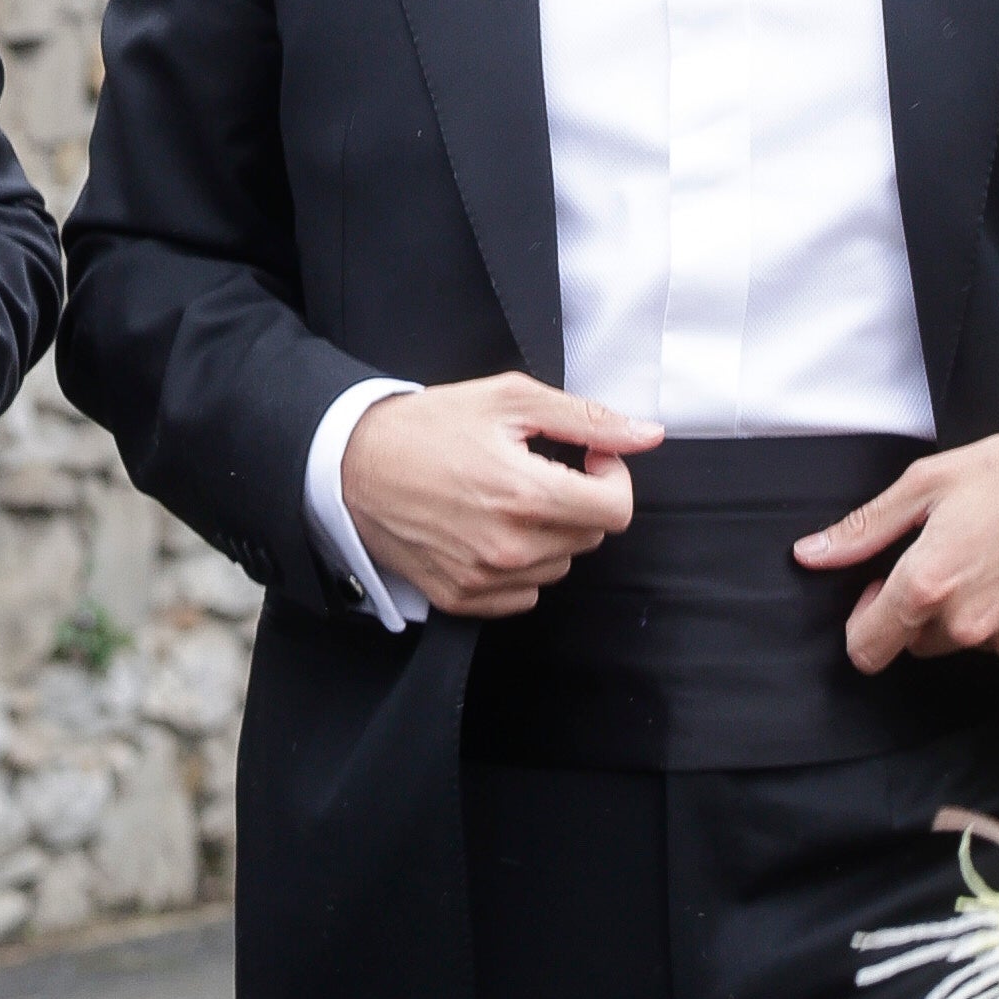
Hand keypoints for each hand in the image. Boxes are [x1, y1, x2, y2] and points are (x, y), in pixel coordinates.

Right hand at [338, 374, 659, 615]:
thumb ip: (586, 419)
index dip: (613, 477)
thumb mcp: (510, 400)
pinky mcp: (460, 598)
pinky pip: (524, 595)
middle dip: (578, 501)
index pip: (616, 510)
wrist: (351, 464)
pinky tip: (490, 531)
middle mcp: (508, 546)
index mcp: (525, 494)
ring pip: (559, 567)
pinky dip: (520, 567)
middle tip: (539, 470)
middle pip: (590, 538)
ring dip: (550, 534)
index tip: (588, 458)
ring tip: (508, 500)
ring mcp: (483, 578)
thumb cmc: (427, 426)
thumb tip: (647, 435)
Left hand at [794, 427, 998, 671]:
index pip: (867, 650)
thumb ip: (865, 528)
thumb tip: (812, 554)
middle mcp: (966, 623)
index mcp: (926, 586)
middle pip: (916, 644)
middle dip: (920, 611)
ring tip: (996, 557)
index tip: (881, 591)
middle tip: (951, 558)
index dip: (865, 623)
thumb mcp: (929, 483)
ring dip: (968, 612)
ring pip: (965, 642)